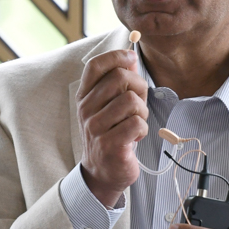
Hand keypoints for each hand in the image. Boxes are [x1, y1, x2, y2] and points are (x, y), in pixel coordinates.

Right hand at [76, 49, 148, 207]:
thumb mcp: (110, 106)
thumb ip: (119, 82)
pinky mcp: (110, 145)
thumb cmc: (110, 134)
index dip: (116, 56)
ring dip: (142, 111)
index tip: (131, 59)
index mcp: (85, 97)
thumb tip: (130, 58)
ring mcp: (96, 128)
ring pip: (131, 100)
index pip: (95, 65)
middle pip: (119, 78)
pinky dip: (143, 129)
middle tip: (139, 103)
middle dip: (139, 87)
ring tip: (136, 122)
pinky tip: (135, 136)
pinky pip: (137, 123)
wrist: (102, 172)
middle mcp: (86, 110)